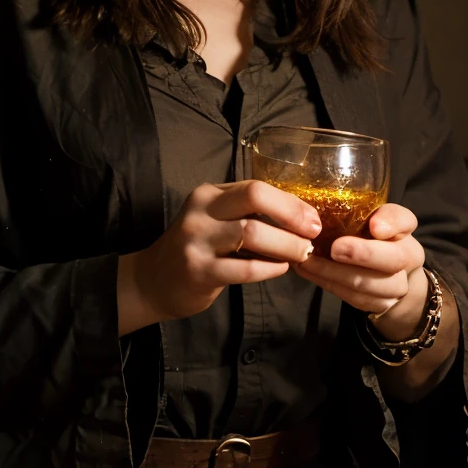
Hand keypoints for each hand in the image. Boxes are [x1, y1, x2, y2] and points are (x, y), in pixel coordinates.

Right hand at [118, 180, 319, 334]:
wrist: (154, 281)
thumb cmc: (196, 248)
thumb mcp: (214, 219)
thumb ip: (246, 212)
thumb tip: (299, 217)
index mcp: (208, 194)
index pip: (256, 187)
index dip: (289, 202)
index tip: (312, 218)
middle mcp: (200, 212)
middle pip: (254, 198)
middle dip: (291, 215)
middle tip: (312, 233)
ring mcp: (197, 241)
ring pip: (252, 233)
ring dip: (286, 245)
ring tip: (301, 253)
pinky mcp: (199, 271)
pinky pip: (245, 268)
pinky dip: (270, 268)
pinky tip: (280, 269)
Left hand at [292, 202, 425, 333]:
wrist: (387, 276)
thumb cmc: (367, 237)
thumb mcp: (363, 218)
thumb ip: (355, 211)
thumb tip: (324, 209)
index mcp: (404, 230)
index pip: (405, 221)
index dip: (391, 223)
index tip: (374, 226)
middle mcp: (408, 257)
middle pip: (394, 259)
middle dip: (363, 254)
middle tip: (335, 248)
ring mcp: (397, 286)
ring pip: (371, 284)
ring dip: (336, 273)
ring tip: (308, 261)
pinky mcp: (380, 305)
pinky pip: (354, 297)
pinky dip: (328, 283)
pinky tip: (308, 270)